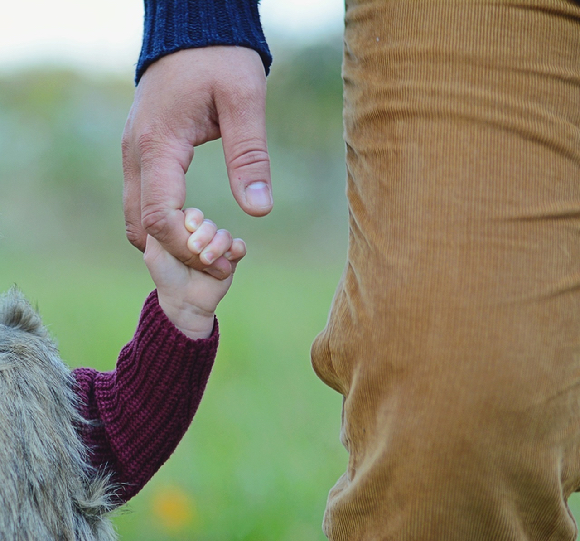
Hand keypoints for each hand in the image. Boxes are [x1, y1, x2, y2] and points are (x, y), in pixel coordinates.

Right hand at [123, 46, 271, 278]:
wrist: (193, 31)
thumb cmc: (220, 59)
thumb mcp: (244, 101)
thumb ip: (249, 156)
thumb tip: (258, 209)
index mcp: (158, 145)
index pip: (160, 217)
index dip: (188, 248)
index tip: (223, 259)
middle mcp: (135, 155)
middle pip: (141, 227)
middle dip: (177, 253)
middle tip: (218, 262)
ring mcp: (132, 155)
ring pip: (136, 219)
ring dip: (167, 242)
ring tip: (209, 247)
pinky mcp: (140, 155)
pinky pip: (142, 203)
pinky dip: (163, 225)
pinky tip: (195, 228)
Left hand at [144, 208, 245, 339]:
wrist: (184, 302)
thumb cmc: (167, 276)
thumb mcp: (154, 252)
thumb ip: (157, 229)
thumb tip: (169, 209)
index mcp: (184, 231)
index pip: (193, 214)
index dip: (193, 218)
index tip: (189, 228)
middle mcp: (202, 237)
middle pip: (209, 224)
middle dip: (204, 235)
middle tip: (195, 250)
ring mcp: (217, 248)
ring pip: (225, 235)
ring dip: (217, 246)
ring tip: (206, 261)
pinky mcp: (231, 260)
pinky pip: (240, 246)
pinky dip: (235, 249)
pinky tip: (227, 259)